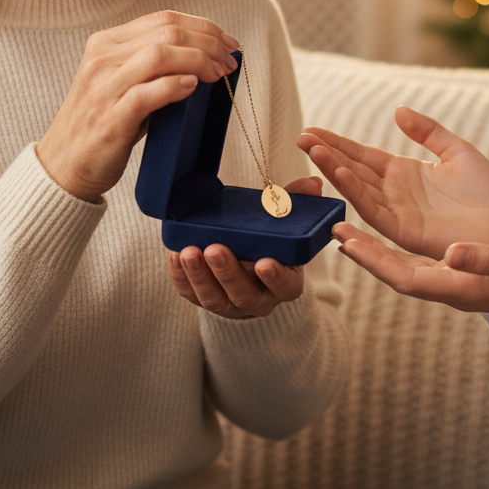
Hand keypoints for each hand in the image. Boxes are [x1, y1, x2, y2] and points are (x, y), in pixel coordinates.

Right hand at [36, 11, 239, 201]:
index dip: (203, 26)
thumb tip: (209, 56)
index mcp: (106, 43)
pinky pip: (147, 93)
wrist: (64, 165)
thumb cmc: (105, 123)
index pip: (164, 19)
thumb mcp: (125, 83)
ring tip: (218, 75)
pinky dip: (175, 86)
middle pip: (167, 32)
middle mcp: (102, 58)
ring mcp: (103, 87)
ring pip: (159, 55)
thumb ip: (155, 65)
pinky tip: (194, 87)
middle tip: (230, 61)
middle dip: (209, 43)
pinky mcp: (110, 118)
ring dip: (199, 61)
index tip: (228, 42)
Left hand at [166, 176, 318, 317]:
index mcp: (286, 283)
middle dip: (228, 273)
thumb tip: (313, 183)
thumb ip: (296, 202)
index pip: (286, 287)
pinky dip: (182, 278)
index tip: (264, 262)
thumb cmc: (270, 241)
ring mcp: (231, 305)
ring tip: (188, 251)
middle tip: (215, 249)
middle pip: (244, 295)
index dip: (276, 278)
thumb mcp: (286, 223)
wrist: (249, 263)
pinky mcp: (206, 301)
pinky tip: (176, 256)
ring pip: (214, 299)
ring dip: (199, 276)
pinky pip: (191, 295)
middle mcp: (260, 299)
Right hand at [297, 107, 488, 258]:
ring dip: (335, 171)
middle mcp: (395, 193)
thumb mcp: (459, 152)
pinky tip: (341, 176)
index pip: (363, 156)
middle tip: (301, 138)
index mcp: (406, 173)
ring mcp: (398, 212)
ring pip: (358, 189)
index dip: (338, 144)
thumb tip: (398, 111)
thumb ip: (429, 132)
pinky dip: (356, 194)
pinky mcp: (405, 231)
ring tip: (314, 151)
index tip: (312, 131)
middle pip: (353, 170)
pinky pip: (374, 212)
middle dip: (327, 155)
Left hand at [333, 222, 488, 339]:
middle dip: (362, 250)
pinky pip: (416, 259)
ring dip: (374, 245)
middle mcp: (449, 287)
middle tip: (332, 226)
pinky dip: (395, 244)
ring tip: (347, 224)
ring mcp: (453, 282)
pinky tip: (385, 228)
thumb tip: (452, 254)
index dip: (372, 258)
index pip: (403, 276)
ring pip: (401, 265)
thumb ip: (487, 260)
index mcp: (460, 289)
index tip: (345, 239)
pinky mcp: (459, 273)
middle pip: (393, 271)